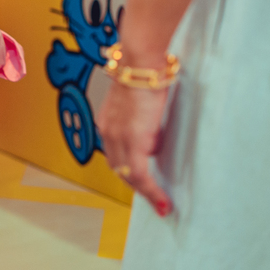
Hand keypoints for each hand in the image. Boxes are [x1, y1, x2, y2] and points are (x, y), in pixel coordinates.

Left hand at [95, 80, 172, 216]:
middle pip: (119, 169)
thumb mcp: (141, 104)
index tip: (140, 184)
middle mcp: (108, 132)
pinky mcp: (133, 141)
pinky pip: (141, 175)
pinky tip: (162, 202)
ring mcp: (118, 138)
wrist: (141, 65)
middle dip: (136, 187)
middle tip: (153, 199)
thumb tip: (153, 142)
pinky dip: (151, 192)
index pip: (115, 155)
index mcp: (108, 123)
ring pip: (129, 176)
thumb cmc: (145, 77)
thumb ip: (143, 124)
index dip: (128, 172)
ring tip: (160, 203)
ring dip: (145, 192)